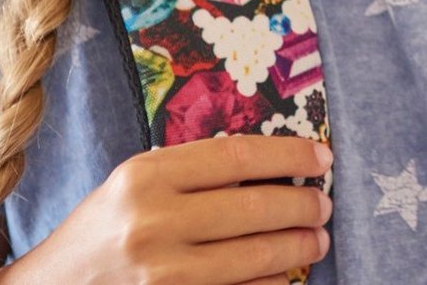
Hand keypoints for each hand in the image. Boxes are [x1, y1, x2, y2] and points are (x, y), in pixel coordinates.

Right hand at [0, 135, 332, 284]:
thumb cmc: (102, 231)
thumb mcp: (136, 185)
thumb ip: (196, 173)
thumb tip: (278, 167)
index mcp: (144, 177)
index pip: (238, 155)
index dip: (290, 156)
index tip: (323, 158)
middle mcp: (151, 224)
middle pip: (256, 208)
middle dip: (304, 207)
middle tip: (324, 205)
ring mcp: (161, 275)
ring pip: (256, 257)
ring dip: (298, 247)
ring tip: (316, 239)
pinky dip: (272, 284)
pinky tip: (285, 275)